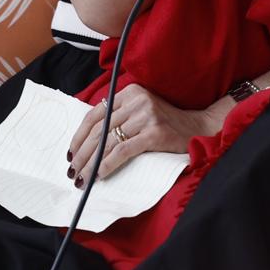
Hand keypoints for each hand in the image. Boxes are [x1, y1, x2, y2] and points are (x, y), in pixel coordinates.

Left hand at [65, 82, 218, 183]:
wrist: (199, 127)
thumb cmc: (166, 122)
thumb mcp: (141, 110)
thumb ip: (120, 115)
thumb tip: (88, 139)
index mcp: (129, 92)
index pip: (95, 114)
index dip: (79, 135)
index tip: (70, 152)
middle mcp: (135, 101)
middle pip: (99, 129)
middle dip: (82, 153)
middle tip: (72, 171)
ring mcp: (145, 116)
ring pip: (108, 141)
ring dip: (91, 162)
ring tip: (82, 177)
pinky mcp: (154, 133)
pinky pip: (123, 151)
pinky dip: (107, 164)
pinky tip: (99, 175)